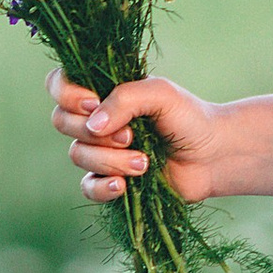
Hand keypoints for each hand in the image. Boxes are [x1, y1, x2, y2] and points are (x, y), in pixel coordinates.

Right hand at [46, 70, 228, 204]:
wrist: (212, 155)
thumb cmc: (188, 117)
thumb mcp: (161, 94)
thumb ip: (125, 99)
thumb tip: (93, 125)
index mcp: (103, 90)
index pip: (59, 84)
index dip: (67, 94)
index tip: (94, 102)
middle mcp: (97, 120)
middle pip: (61, 121)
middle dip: (95, 132)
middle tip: (132, 134)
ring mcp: (101, 151)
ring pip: (77, 155)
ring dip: (111, 160)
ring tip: (145, 162)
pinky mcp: (109, 180)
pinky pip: (87, 187)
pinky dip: (102, 187)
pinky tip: (123, 186)